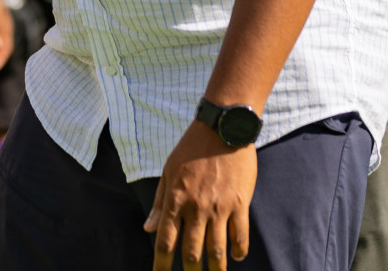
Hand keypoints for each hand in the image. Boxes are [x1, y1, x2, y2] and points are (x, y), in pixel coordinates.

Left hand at [145, 121, 255, 270]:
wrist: (222, 130)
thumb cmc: (191, 150)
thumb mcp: (169, 172)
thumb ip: (160, 203)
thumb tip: (148, 228)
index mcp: (175, 200)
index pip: (166, 241)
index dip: (162, 264)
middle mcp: (196, 208)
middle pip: (192, 252)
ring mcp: (219, 207)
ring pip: (217, 250)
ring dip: (216, 268)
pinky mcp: (239, 204)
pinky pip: (240, 235)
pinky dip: (238, 250)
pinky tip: (236, 257)